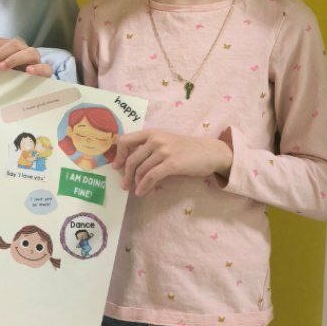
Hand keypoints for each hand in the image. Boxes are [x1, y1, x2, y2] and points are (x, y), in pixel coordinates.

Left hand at [0, 37, 52, 77]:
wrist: (33, 87)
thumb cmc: (11, 78)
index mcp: (11, 47)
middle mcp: (23, 50)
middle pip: (13, 44)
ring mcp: (35, 60)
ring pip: (29, 52)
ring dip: (14, 58)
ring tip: (2, 68)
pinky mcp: (45, 71)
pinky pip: (45, 67)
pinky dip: (37, 68)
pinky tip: (29, 71)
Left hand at [113, 130, 232, 197]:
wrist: (210, 152)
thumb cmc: (186, 149)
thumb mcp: (165, 142)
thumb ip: (150, 148)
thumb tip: (131, 164)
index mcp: (152, 133)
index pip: (126, 140)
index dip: (119, 155)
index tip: (116, 166)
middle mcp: (156, 139)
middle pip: (132, 159)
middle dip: (126, 174)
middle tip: (124, 185)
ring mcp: (164, 151)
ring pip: (141, 169)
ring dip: (135, 183)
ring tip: (134, 191)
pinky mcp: (171, 163)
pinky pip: (151, 177)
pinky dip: (144, 186)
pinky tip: (142, 192)